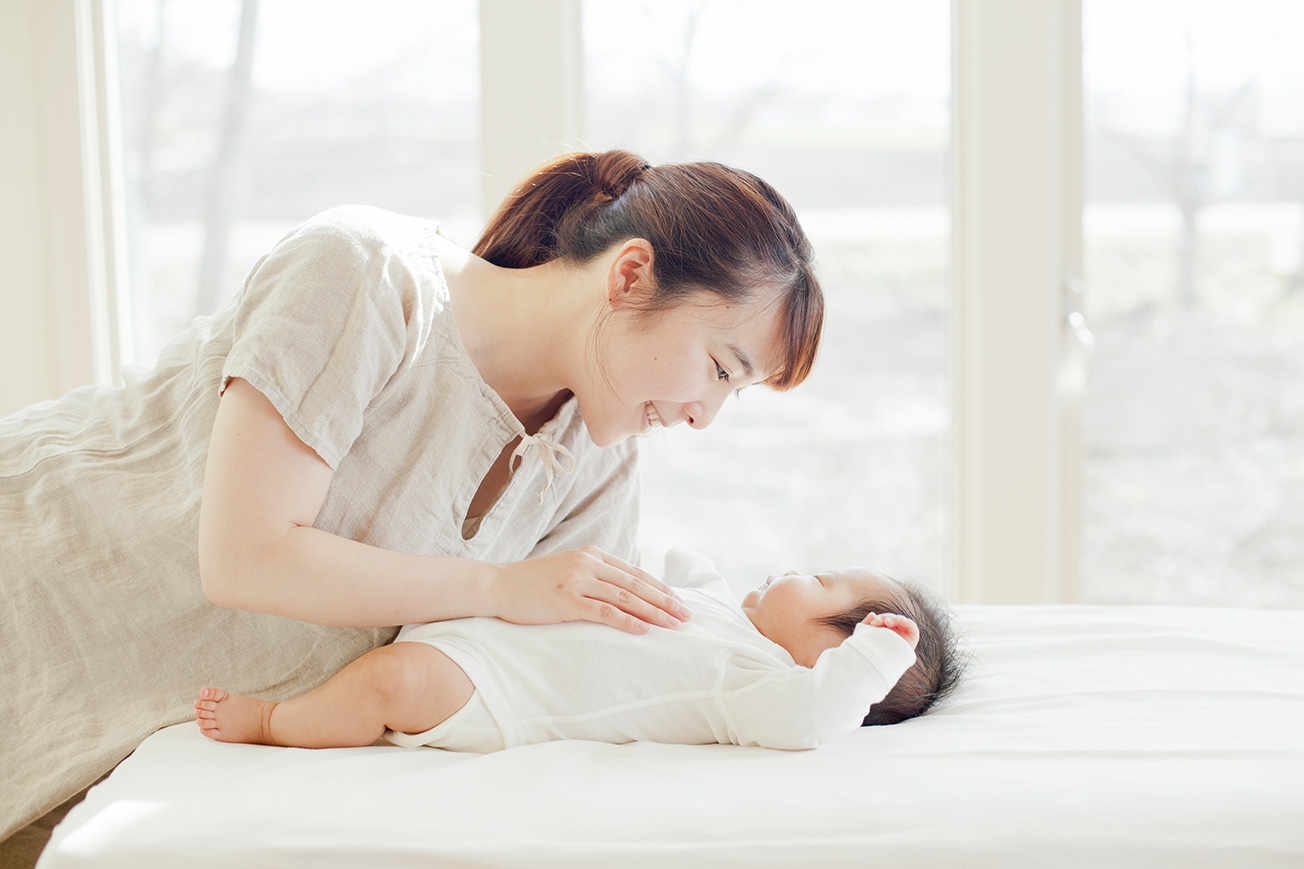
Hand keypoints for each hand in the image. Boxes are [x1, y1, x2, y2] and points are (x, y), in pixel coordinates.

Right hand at [492, 546, 691, 634]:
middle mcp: (588, 564)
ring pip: (626, 597)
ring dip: (654, 612)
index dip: (660, 587)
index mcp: (591, 555)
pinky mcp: (568, 601)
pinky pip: (605, 612)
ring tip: (674, 625)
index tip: (679, 601)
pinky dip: (627, 621)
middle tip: (687, 615)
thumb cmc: (531, 583)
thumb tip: (620, 592)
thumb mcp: (567, 570)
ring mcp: (578, 581)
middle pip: (637, 584)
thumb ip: (592, 575)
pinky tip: (644, 630)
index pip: (635, 572)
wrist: (497, 586)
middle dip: (665, 600)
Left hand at [863, 612, 919, 649]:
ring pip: (901, 621)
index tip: (873, 622)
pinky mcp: (911, 640)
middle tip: (877, 622)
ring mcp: (903, 638)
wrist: (873, 669)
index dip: (881, 619)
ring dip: (894, 618)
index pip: (886, 621)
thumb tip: (872, 614)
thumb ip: (866, 624)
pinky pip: (912, 627)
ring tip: (886, 622)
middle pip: (893, 620)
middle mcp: (895, 636)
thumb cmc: (867, 654)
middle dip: (885, 618)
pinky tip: (896, 621)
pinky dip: (906, 621)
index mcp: (885, 636)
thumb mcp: (864, 636)